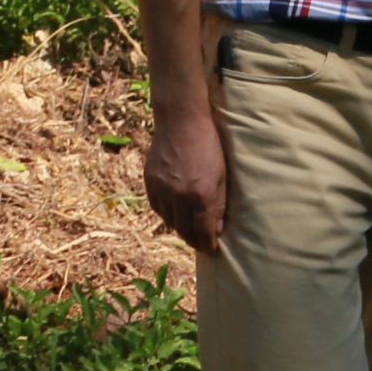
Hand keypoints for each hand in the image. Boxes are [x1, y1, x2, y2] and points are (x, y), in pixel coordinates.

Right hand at [143, 106, 230, 251]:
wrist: (181, 120)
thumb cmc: (208, 145)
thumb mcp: (221, 175)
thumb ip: (220, 204)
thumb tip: (217, 229)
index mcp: (201, 196)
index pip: (203, 232)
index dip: (208, 244)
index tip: (212, 250)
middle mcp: (179, 196)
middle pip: (184, 230)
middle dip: (194, 240)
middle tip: (201, 243)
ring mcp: (162, 189)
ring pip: (169, 220)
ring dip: (180, 227)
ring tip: (188, 229)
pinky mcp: (150, 180)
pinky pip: (157, 206)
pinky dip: (166, 213)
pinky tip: (174, 212)